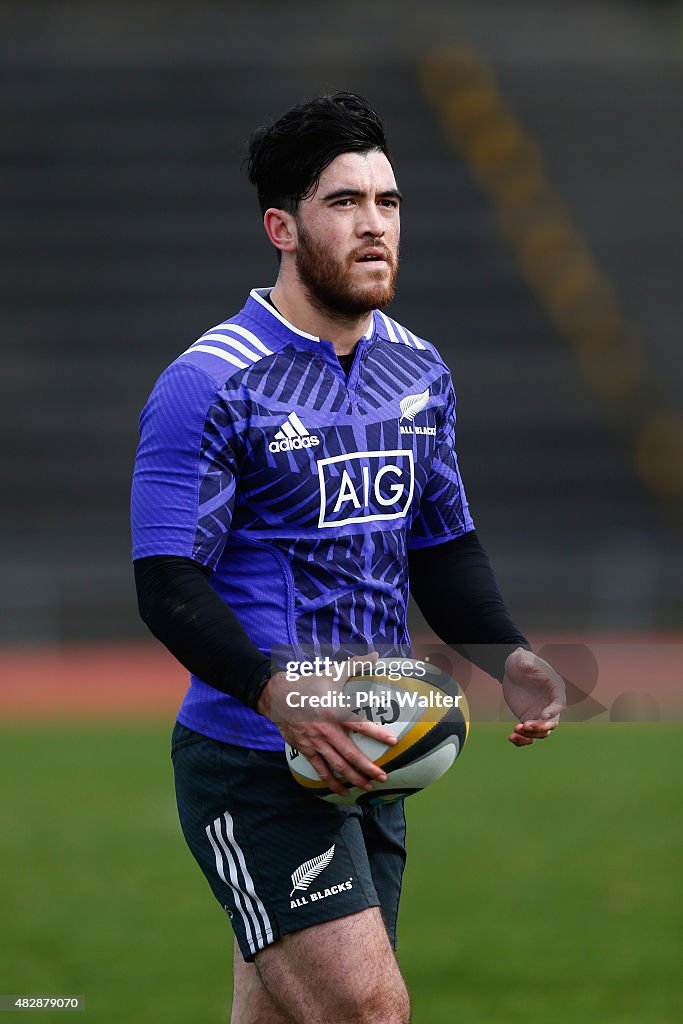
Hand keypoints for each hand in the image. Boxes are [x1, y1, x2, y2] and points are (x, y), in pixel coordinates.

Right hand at [257, 652, 396, 796]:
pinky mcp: (306, 749)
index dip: (377, 733)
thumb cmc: (309, 684)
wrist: (278, 696)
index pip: (360, 724)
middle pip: (350, 754)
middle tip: (383, 777)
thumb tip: (375, 655)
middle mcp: (326, 730)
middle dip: (368, 768)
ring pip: (337, 766)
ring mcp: (315, 742)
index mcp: (335, 711)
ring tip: (368, 787)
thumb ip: (356, 665)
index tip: (393, 741)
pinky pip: (320, 770)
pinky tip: (342, 791)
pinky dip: (332, 782)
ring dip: (353, 778)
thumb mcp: (332, 673)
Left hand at [502, 648, 565, 746]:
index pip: (559, 703)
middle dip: (540, 727)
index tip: (542, 715)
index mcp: (555, 689)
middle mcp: (550, 704)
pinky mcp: (529, 719)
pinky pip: (529, 735)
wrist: (512, 670)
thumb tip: (527, 665)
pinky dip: (522, 740)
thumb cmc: (521, 661)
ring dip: (530, 735)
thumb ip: (526, 661)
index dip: (553, 711)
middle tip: (524, 725)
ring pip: (541, 732)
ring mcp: (540, 714)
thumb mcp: (522, 658)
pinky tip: (511, 738)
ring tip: (515, 730)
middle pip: (552, 722)